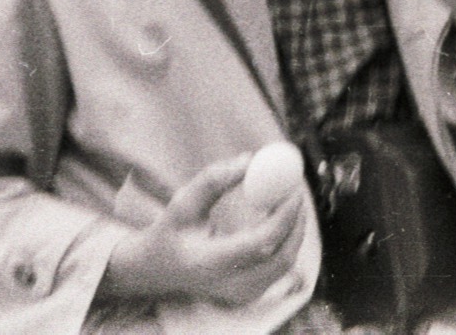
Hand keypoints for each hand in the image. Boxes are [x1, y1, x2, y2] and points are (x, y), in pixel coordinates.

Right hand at [99, 155, 305, 306]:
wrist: (158, 270)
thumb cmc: (171, 231)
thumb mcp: (183, 202)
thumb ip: (213, 180)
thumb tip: (251, 159)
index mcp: (209, 264)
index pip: (259, 243)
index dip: (283, 216)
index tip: (293, 189)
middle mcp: (227, 286)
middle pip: (281, 258)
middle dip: (296, 222)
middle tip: (296, 191)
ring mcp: (240, 296)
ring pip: (285, 264)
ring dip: (292, 230)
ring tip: (282, 201)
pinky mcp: (249, 295)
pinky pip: (279, 267)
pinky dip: (285, 241)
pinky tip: (274, 219)